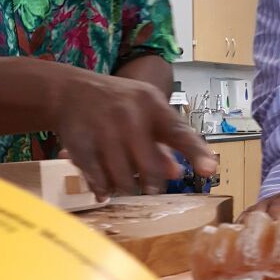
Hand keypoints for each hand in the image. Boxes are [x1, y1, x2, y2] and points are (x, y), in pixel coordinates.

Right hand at [53, 72, 216, 198]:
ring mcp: (102, 129)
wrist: (70, 91)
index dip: (195, 153)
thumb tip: (176, 172)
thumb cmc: (118, 105)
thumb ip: (163, 142)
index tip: (210, 171)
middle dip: (151, 184)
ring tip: (123, 179)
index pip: (178, 132)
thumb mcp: (145, 114)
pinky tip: (105, 186)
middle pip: (149, 168)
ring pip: (124, 179)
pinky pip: (99, 181)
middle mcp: (128, 115)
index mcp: (151, 104)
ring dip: (126, 188)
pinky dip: (104, 188)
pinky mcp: (80, 144)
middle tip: (150, 187)